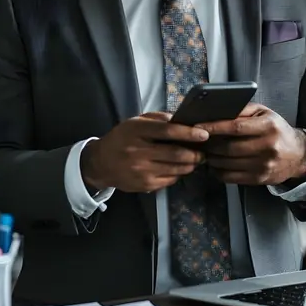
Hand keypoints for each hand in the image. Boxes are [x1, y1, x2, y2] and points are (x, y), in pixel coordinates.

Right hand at [80, 112, 208, 192]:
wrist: (101, 163)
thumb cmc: (122, 138)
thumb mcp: (136, 122)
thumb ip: (158, 119)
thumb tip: (182, 121)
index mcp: (138, 131)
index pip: (168, 132)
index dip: (188, 133)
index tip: (204, 134)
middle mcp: (139, 152)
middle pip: (176, 154)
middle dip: (195, 153)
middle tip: (204, 151)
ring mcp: (142, 171)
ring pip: (176, 169)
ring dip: (191, 164)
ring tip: (196, 159)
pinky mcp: (145, 185)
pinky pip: (170, 180)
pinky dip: (179, 173)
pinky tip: (180, 168)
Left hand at [198, 104, 305, 185]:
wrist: (298, 155)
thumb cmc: (276, 129)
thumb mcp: (264, 113)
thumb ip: (243, 110)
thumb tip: (218, 112)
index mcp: (267, 127)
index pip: (236, 128)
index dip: (214, 128)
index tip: (198, 127)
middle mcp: (267, 147)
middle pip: (229, 148)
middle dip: (209, 145)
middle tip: (197, 141)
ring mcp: (263, 166)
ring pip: (228, 164)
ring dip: (211, 158)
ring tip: (204, 151)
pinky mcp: (259, 179)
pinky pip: (231, 177)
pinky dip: (218, 172)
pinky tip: (214, 165)